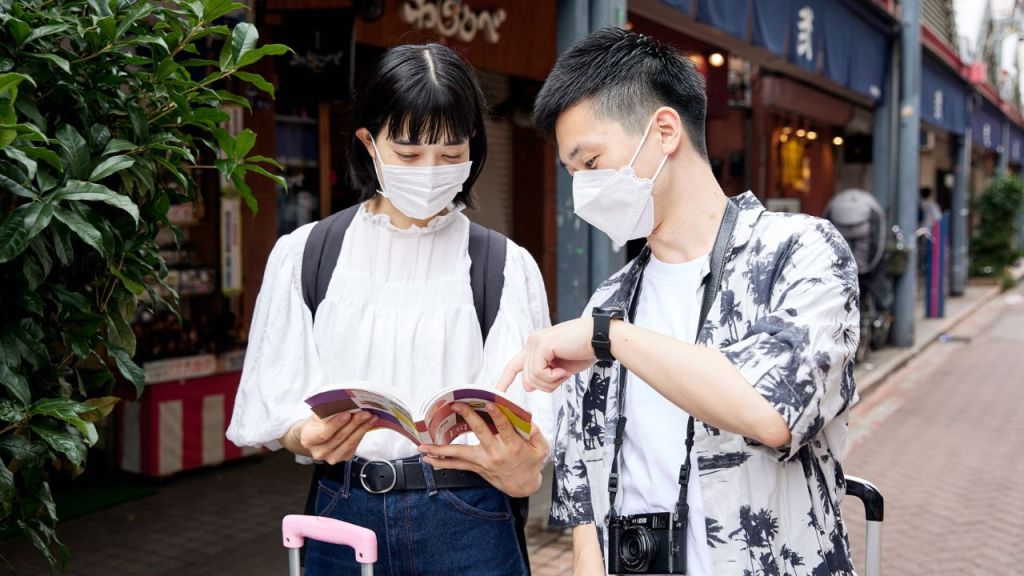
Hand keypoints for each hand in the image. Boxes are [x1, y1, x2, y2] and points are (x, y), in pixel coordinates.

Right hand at [296, 412, 377, 463]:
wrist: (316, 435)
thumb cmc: (317, 422)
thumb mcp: (316, 414)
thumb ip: (327, 411)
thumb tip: (343, 402)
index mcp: (308, 439)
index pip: (323, 433)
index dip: (335, 424)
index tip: (347, 414)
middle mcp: (319, 452)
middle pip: (339, 437)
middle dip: (354, 423)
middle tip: (365, 413)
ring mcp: (331, 457)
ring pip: (350, 442)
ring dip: (362, 428)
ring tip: (371, 417)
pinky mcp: (344, 457)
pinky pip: (355, 445)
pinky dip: (363, 432)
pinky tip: (369, 423)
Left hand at [418, 403, 548, 497]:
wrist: (523, 485)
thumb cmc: (531, 463)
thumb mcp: (540, 448)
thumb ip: (535, 433)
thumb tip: (526, 420)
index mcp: (512, 446)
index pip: (503, 428)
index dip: (496, 416)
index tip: (488, 404)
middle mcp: (495, 453)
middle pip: (479, 434)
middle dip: (468, 418)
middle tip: (457, 406)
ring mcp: (483, 462)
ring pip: (460, 455)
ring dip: (440, 450)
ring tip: (424, 447)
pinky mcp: (477, 468)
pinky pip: (457, 465)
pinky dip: (442, 463)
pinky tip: (429, 459)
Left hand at [498, 317, 596, 392]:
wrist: (599, 339)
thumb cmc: (583, 351)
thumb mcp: (560, 369)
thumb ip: (543, 375)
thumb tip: (527, 387)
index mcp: (535, 347)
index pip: (514, 365)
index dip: (505, 379)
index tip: (497, 392)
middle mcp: (532, 342)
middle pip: (527, 378)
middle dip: (546, 384)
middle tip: (562, 376)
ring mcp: (535, 342)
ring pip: (532, 378)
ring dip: (551, 381)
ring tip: (564, 371)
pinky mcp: (541, 345)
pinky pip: (538, 373)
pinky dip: (552, 377)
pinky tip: (563, 370)